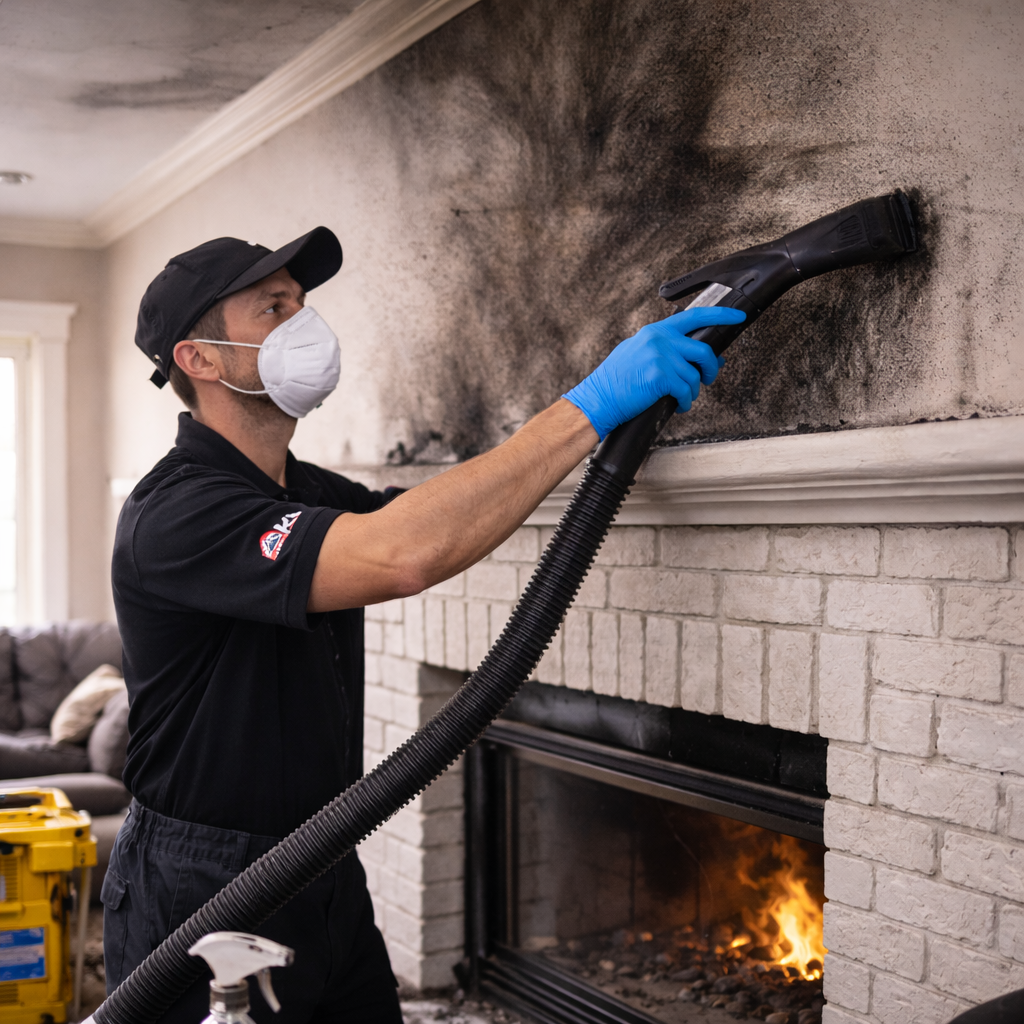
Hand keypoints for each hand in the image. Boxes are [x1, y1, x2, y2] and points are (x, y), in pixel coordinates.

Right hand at [562, 306, 746, 439]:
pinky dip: (685, 403)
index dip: (721, 314)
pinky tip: (678, 405)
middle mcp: (660, 340)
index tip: (737, 315)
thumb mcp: (640, 354)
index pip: (695, 316)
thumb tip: (702, 356)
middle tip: (707, 379)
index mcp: (656, 331)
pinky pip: (686, 392)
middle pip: (703, 351)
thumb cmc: (616, 380)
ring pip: (695, 376)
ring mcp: (661, 358)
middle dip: (711, 369)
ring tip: (682, 398)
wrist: (599, 398)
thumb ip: (669, 350)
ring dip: (693, 392)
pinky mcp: (661, 377)